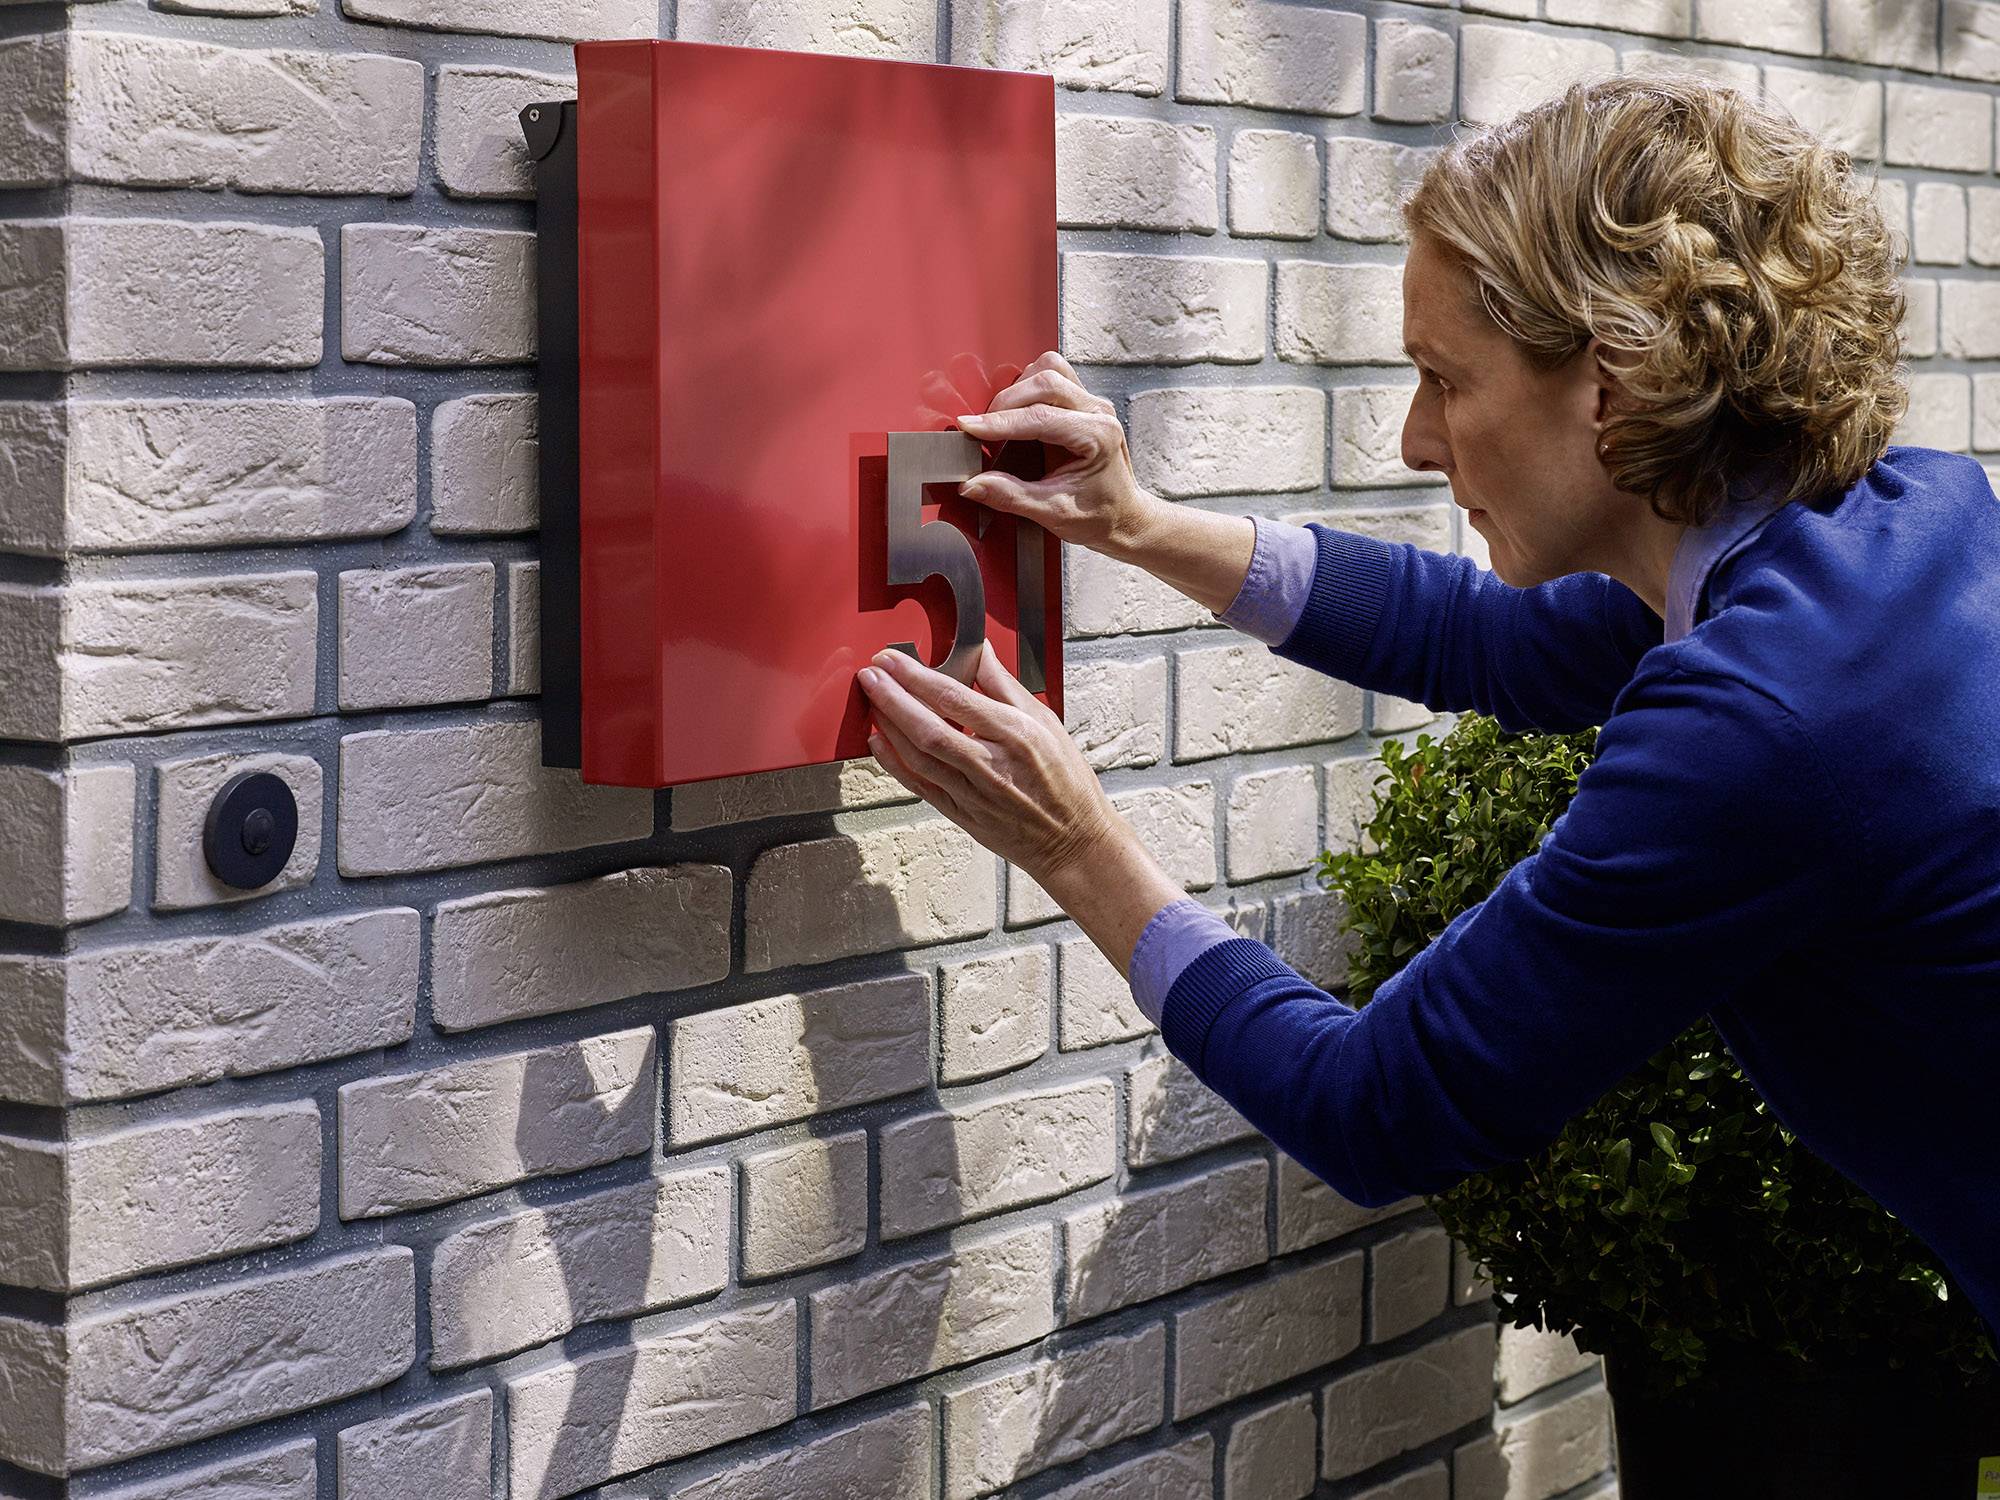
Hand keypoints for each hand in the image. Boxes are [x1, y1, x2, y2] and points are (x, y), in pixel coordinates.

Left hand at [857, 638, 1125, 888]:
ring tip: (872, 700)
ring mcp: (974, 793)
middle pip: (929, 727)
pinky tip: (878, 742)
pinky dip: (895, 763)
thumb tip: (980, 651)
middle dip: (892, 698)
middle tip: (870, 675)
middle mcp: (992, 765)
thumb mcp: (1046, 721)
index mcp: (1016, 735)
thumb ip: (1005, 686)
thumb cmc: (1065, 782)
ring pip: (919, 756)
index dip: (916, 676)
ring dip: (889, 726)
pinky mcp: (962, 815)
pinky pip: (920, 786)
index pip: (955, 698)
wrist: (1072, 840)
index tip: (893, 659)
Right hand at [956, 350, 1162, 555]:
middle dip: (1005, 403)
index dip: (999, 422)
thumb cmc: (1101, 516)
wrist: (1125, 518)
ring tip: (1001, 419)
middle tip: (981, 430)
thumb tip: (972, 484)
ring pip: (1049, 369)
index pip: (1039, 417)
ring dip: (1019, 389)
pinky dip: (1029, 388)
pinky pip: (1053, 377)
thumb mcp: (1053, 513)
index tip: (970, 427)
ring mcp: (1091, 403)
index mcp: (1097, 436)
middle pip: (1044, 382)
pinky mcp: (1082, 403)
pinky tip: (1019, 412)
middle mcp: (1097, 411)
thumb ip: (1010, 496)